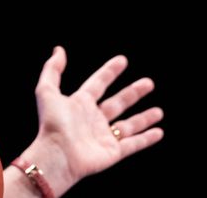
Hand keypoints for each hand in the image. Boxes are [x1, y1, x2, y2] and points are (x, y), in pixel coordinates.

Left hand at [28, 46, 163, 190]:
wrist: (57, 155)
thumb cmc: (51, 124)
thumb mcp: (47, 91)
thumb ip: (52, 69)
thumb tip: (59, 50)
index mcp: (80, 104)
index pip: (98, 84)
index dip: (109, 72)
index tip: (122, 60)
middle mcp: (93, 119)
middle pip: (118, 103)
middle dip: (133, 93)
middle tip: (149, 83)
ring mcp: (104, 136)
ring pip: (128, 125)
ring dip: (144, 118)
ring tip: (159, 111)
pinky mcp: (112, 153)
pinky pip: (133, 144)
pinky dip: (146, 139)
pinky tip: (159, 132)